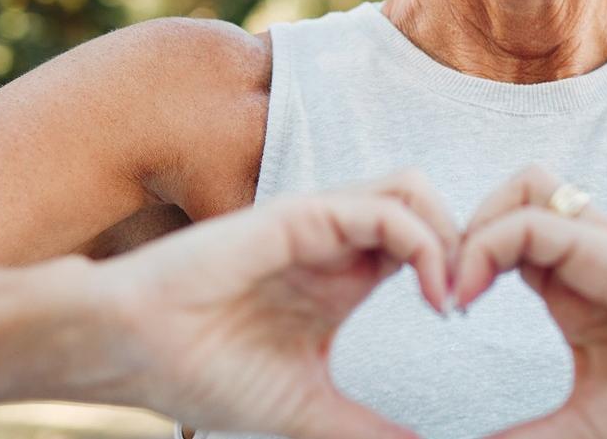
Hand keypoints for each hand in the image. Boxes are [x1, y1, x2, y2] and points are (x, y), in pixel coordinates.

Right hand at [66, 169, 459, 438]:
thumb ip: (367, 430)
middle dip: (467, 245)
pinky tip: (429, 294)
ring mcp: (320, 225)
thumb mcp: (309, 411)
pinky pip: (383, 208)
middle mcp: (336, 245)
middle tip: (473, 301)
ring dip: (449, 235)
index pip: (423, 247)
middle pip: (428, 208)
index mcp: (342, 280)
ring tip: (452, 294)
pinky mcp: (301, 216)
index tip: (466, 326)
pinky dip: (422, 242)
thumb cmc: (204, 375)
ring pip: (413, 191)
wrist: (134, 353)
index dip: (458, 273)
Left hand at [453, 165, 606, 438]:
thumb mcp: (577, 429)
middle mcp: (582, 257)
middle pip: (506, 196)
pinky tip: (470, 295)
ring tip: (455, 290)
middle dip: (455, 231)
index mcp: (569, 288)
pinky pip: (538, 218)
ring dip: (474, 224)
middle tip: (436, 295)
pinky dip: (491, 243)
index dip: (457, 260)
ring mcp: (602, 248)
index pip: (501, 235)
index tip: (440, 315)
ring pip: (522, 185)